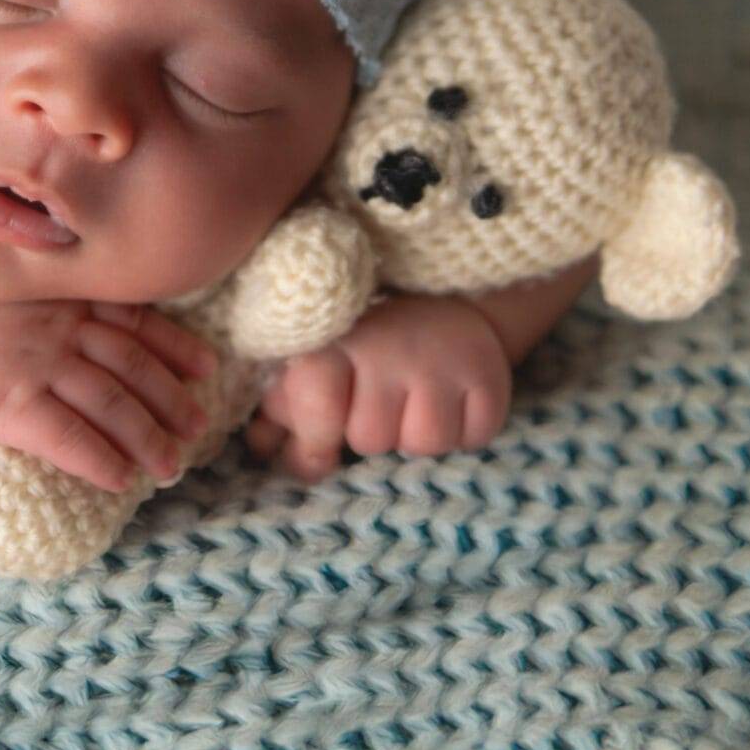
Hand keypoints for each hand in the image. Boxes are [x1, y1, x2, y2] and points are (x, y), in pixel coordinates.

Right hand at [0, 275, 220, 492]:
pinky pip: (69, 437)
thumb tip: (108, 337)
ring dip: (149, 438)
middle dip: (172, 400)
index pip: (136, 318)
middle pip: (133, 364)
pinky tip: (121, 480)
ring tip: (170, 465)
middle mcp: (57, 324)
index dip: (177, 345)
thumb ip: (57, 306)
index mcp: (60, 297)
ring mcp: (36, 363)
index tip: (207, 368)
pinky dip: (102, 460)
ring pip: (112, 403)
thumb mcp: (12, 293)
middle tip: (196, 428)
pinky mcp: (10, 404)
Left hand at [243, 293, 510, 480]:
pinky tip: (453, 401)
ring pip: (422, 444)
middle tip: (380, 403)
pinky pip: (472, 437)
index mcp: (334, 340)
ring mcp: (441, 360)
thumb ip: (285, 408)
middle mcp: (387, 344)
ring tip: (416, 400)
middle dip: (371, 434)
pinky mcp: (489, 376)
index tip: (321, 445)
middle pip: (369, 437)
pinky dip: (465, 431)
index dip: (314, 436)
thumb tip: (261, 448)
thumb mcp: (319, 362)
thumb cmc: (366, 346)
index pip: (314, 400)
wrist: (444, 301)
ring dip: (418, 435)